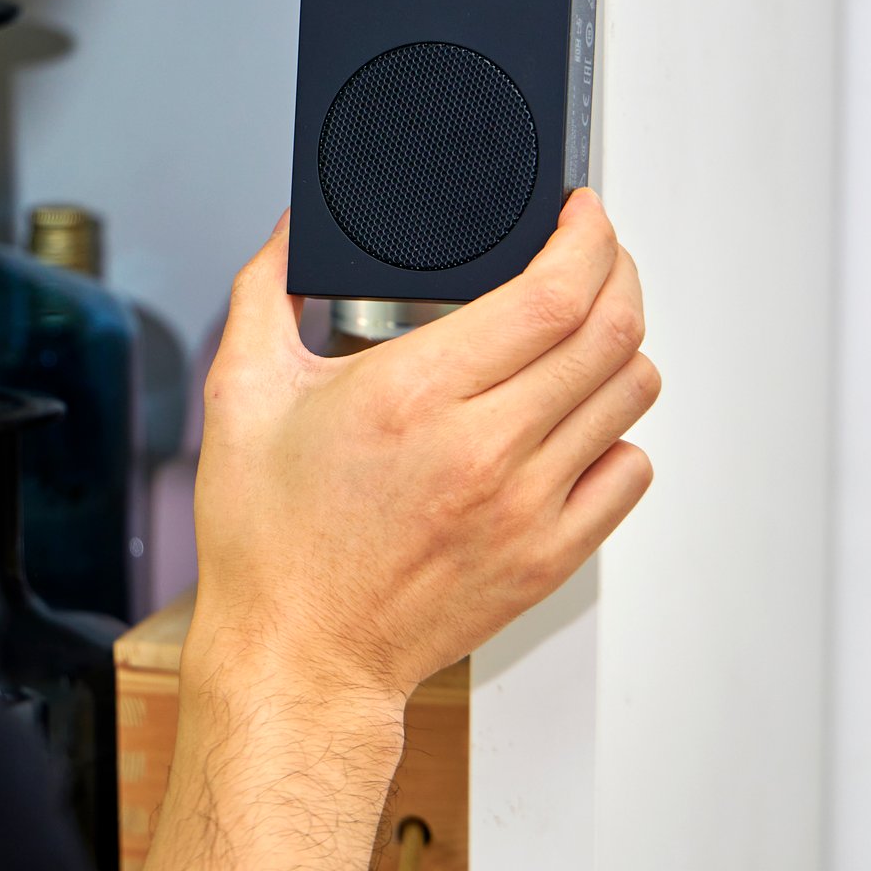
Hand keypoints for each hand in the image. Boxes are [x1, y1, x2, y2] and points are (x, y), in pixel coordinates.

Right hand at [188, 189, 658, 710]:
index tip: (581, 214)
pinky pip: (628, 469)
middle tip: (593, 254)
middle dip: (616, 270)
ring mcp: (526, 507)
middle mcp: (483, 447)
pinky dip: (615, 431)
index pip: (552, 293)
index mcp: (412, 394)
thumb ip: (265, 291)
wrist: (299, 656)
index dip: (586, 236)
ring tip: (582, 334)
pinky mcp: (548, 557)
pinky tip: (571, 422)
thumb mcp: (241, 394)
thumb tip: (293, 228)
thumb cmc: (270, 541)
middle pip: (610, 331)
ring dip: (618, 345)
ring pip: (629, 393)